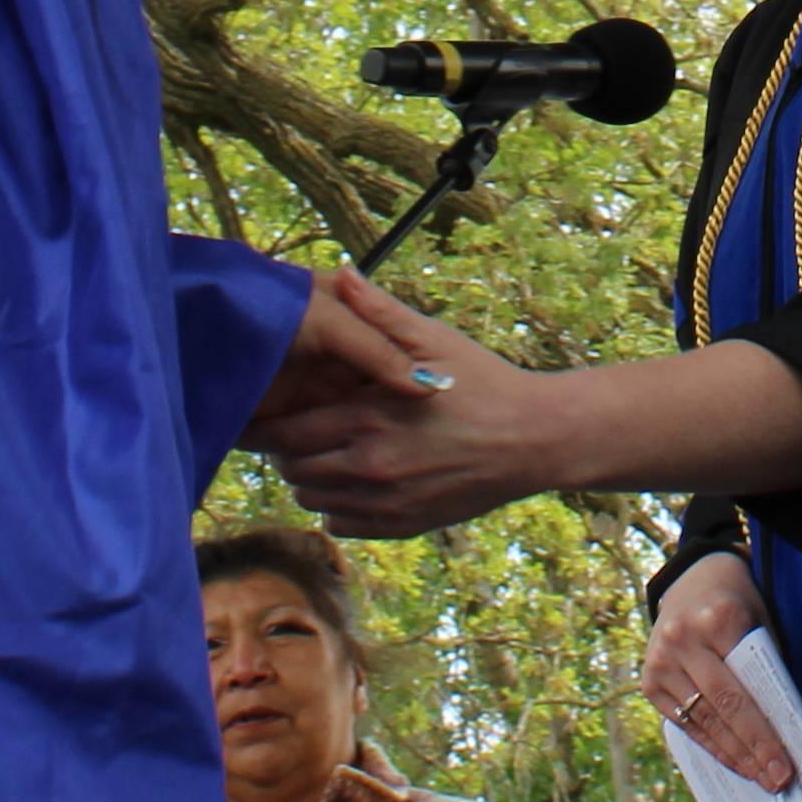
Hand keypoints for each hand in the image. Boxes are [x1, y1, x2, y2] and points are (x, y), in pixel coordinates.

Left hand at [259, 275, 581, 540]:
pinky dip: (336, 505)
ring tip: (328, 449)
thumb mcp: (434, 340)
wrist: (535, 439)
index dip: (267, 424)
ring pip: (311, 499)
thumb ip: (380, 313)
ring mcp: (386, 503)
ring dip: (309, 476)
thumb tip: (341, 276)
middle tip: (299, 426)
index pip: (284, 434)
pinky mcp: (402, 526)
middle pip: (292, 469)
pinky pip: (340, 524)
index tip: (266, 410)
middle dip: (286, 449)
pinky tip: (356, 478)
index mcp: (369, 419)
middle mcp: (370, 468)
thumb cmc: (484, 383)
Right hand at [648, 557, 795, 793]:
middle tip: (777, 780)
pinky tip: (733, 762)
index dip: (765, 733)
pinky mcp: (648, 682)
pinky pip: (684, 724)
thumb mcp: (759, 624)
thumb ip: (764, 669)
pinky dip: (711, 745)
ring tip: (759, 777)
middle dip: (753, 751)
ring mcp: (660, 662)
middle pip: (724, 710)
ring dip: (734, 756)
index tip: (786, 765)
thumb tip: (782, 732)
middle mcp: (681, 641)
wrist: (692, 581)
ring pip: (702, 721)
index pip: (745, 689)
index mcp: (716, 620)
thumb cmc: (737, 605)